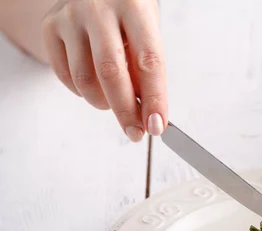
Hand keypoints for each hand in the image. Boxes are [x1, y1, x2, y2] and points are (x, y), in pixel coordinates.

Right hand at [41, 0, 166, 141]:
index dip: (154, 99)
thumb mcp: (146, 31)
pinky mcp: (50, 26)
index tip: (157, 125)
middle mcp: (99, 8)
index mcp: (134, 7)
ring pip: (84, 79)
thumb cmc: (127, 14)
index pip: (148, 61)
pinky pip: (65, 76)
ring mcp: (70, 16)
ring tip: (114, 102)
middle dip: (125, 111)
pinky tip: (95, 87)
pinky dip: (83, 92)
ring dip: (103, 103)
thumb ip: (144, 68)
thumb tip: (146, 113)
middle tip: (135, 132)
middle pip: (111, 73)